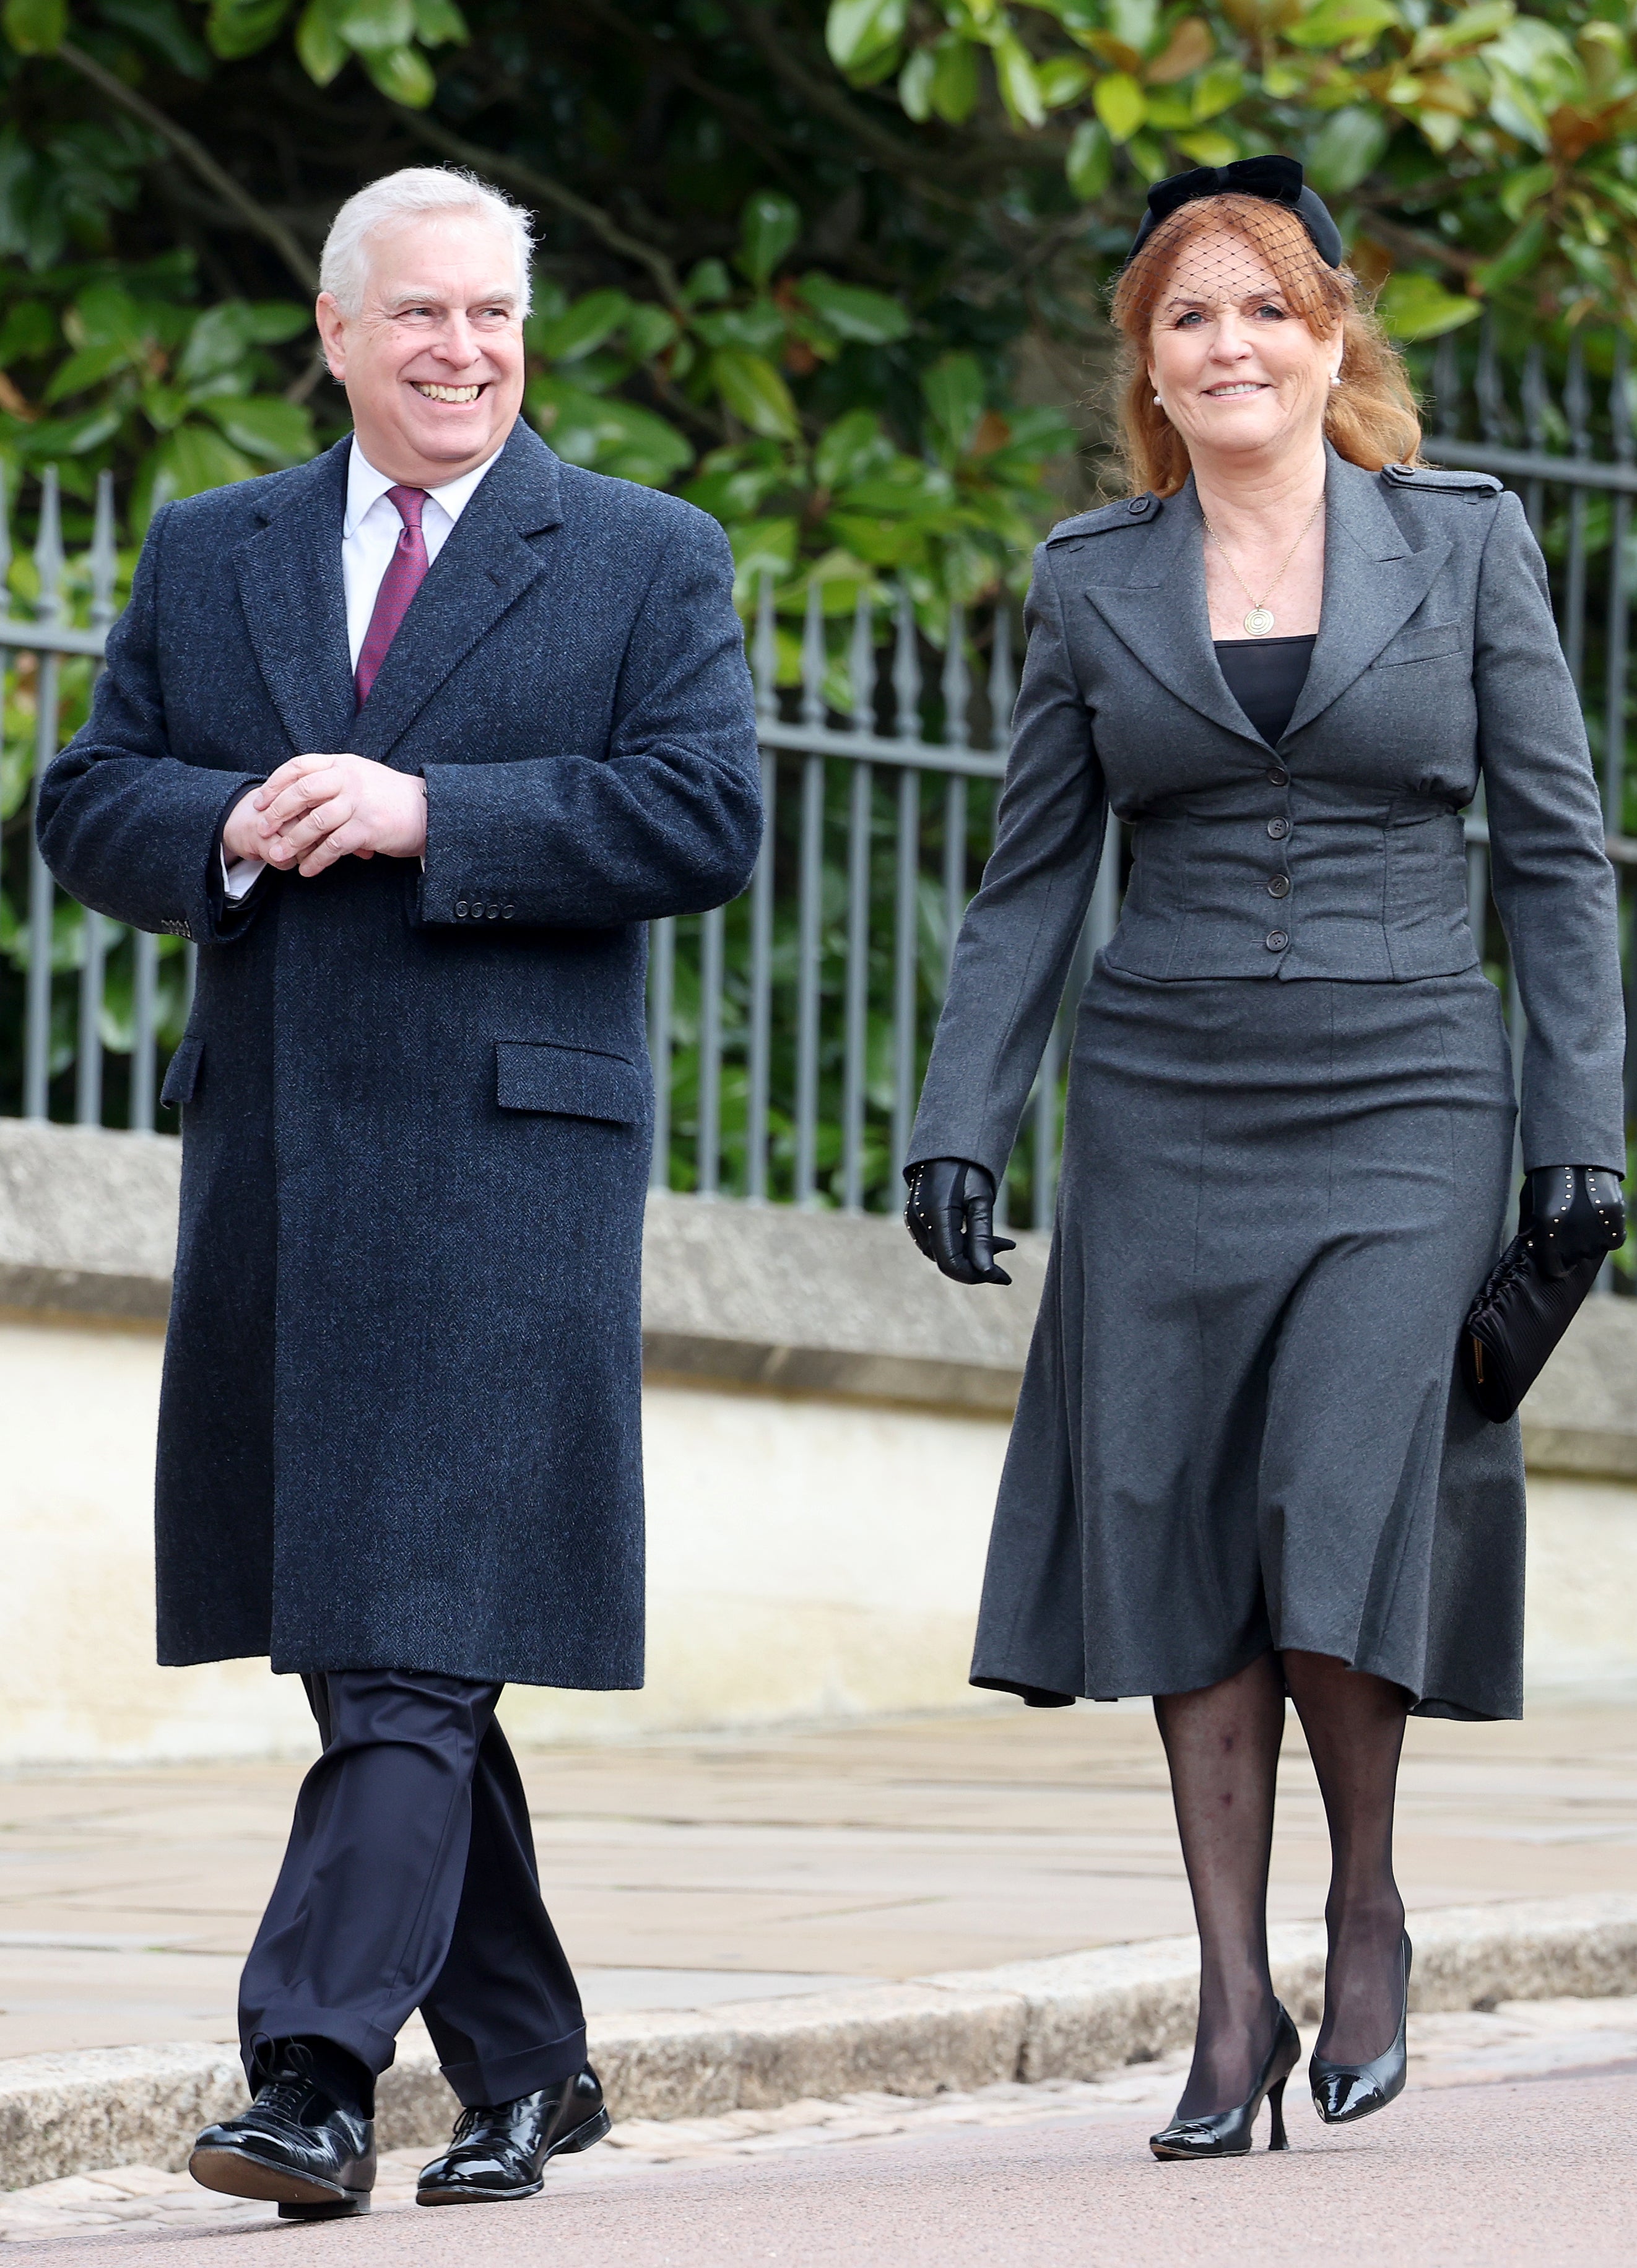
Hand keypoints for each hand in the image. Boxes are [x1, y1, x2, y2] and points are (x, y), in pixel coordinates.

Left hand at [235, 753, 427, 877]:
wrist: (430, 811)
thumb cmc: (392, 798)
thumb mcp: (362, 777)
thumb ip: (334, 780)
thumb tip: (298, 793)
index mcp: (343, 764)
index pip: (298, 767)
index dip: (274, 784)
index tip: (260, 803)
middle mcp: (349, 779)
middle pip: (301, 792)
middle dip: (277, 812)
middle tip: (262, 830)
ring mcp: (359, 802)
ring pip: (315, 821)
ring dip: (293, 841)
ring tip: (278, 856)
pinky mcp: (369, 827)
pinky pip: (334, 845)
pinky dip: (317, 859)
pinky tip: (308, 870)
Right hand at [904, 1158, 1016, 1285]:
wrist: (946, 1144)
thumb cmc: (968, 1167)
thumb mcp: (981, 1200)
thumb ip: (981, 1238)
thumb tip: (986, 1272)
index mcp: (935, 1217)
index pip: (953, 1265)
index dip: (978, 1276)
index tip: (1005, 1276)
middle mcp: (919, 1222)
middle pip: (948, 1261)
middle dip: (979, 1264)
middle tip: (1009, 1252)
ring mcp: (914, 1220)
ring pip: (943, 1253)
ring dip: (971, 1253)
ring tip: (1003, 1242)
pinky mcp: (916, 1217)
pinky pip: (937, 1241)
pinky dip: (960, 1244)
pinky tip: (980, 1236)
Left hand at [1524, 1165, 1625, 1279]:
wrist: (1576, 1155)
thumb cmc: (1548, 1179)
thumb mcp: (1530, 1204)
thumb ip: (1530, 1230)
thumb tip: (1529, 1249)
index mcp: (1546, 1230)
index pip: (1553, 1268)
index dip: (1554, 1263)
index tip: (1555, 1258)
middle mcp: (1571, 1235)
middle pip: (1575, 1257)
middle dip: (1571, 1247)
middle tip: (1571, 1225)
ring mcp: (1595, 1229)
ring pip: (1595, 1249)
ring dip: (1591, 1239)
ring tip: (1585, 1215)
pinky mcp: (1615, 1221)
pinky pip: (1615, 1240)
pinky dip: (1610, 1234)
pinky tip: (1602, 1219)